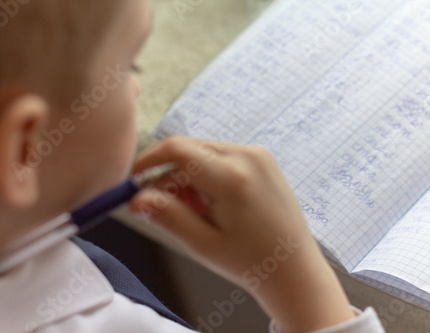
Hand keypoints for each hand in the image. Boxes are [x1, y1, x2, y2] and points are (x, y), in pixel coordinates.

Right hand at [130, 136, 353, 331]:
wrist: (293, 268)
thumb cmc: (250, 261)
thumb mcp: (202, 243)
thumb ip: (167, 215)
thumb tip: (137, 197)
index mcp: (232, 178)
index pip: (177, 149)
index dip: (149, 159)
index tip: (136, 177)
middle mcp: (247, 157)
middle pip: (190, 149)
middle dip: (170, 173)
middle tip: (166, 204)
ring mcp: (259, 155)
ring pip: (204, 151)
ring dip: (189, 174)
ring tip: (196, 210)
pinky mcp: (264, 159)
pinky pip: (223, 154)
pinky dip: (208, 172)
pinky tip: (213, 201)